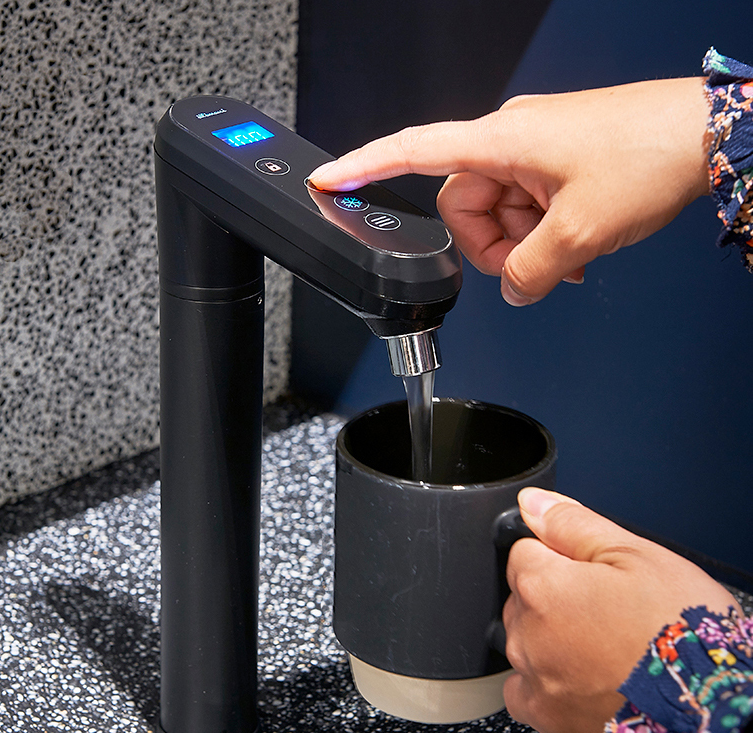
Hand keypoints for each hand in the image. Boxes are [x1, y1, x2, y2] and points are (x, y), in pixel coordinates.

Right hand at [307, 78, 710, 304]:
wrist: (711, 134)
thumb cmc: (651, 154)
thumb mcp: (580, 232)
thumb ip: (530, 272)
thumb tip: (513, 290)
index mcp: (502, 140)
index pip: (414, 151)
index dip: (365, 167)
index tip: (329, 181)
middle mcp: (513, 139)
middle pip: (463, 208)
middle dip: (493, 248)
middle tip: (534, 266)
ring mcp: (536, 150)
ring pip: (499, 215)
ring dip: (527, 246)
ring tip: (571, 255)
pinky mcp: (558, 160)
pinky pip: (528, 207)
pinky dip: (545, 235)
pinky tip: (577, 247)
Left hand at [502, 488, 739, 732]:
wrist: (713, 713)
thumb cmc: (684, 634)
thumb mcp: (639, 556)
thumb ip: (574, 525)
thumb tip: (533, 504)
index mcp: (544, 588)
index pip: (523, 552)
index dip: (559, 556)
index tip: (592, 572)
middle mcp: (527, 638)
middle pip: (522, 600)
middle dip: (554, 599)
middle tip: (610, 611)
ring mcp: (537, 685)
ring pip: (524, 647)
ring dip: (550, 643)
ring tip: (607, 650)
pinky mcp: (551, 725)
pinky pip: (530, 695)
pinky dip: (550, 688)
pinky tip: (590, 682)